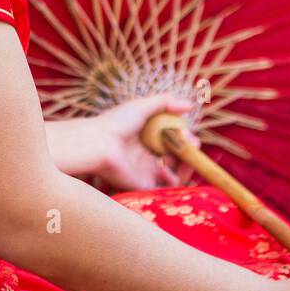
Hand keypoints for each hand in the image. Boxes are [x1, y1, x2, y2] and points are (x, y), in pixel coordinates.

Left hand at [47, 93, 201, 191]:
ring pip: (178, 172)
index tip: (185, 131)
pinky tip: (170, 168)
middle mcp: (150, 154)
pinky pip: (166, 188)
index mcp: (149, 136)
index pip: (175, 138)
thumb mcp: (142, 106)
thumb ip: (166, 102)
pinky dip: (175, 180)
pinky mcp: (145, 184)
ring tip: (187, 158)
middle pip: (179, 156)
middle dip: (190, 150)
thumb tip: (191, 106)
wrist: (98, 143)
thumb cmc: (116, 123)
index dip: (185, 136)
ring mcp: (148, 170)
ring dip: (188, 165)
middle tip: (191, 144)